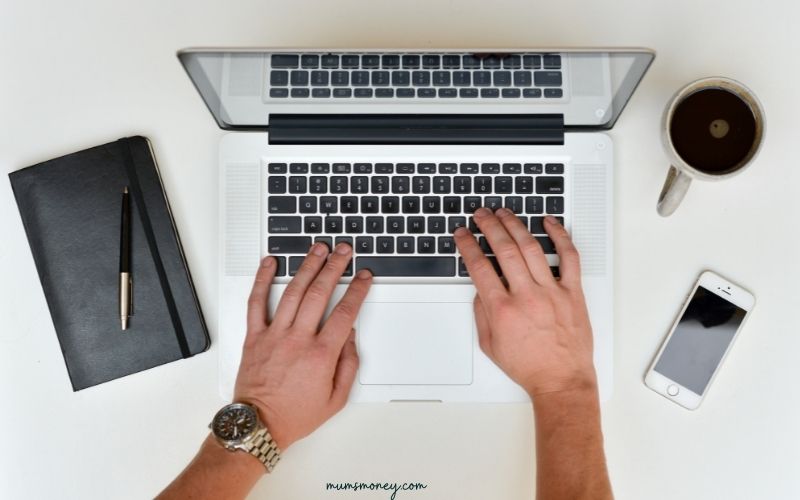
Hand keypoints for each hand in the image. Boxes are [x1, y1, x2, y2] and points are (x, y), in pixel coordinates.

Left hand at [233, 242, 371, 450]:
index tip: (364, 277)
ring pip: (293, 292)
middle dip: (335, 267)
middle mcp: (297, 340)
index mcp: (320, 355)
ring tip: (317, 249)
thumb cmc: (294, 414)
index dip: (358, 290)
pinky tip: (270, 263)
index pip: (345, 312)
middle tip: (343, 252)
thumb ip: (348, 365)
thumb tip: (350, 336)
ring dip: (307, 266)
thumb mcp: (336, 398)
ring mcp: (274, 335)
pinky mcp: (254, 336)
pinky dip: (262, 280)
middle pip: (320, 293)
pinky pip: (256, 302)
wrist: (259, 425)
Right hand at [454, 208, 595, 396]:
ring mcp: (552, 292)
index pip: (480, 267)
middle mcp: (527, 297)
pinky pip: (569, 257)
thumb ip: (482, 313)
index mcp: (503, 310)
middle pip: (504, 250)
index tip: (463, 235)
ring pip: (531, 248)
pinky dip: (560, 236)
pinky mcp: (573, 292)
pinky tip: (549, 223)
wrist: (561, 380)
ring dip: (515, 225)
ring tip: (505, 213)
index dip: (468, 246)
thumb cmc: (529, 366)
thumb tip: (480, 289)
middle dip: (488, 227)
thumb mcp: (490, 345)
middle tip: (481, 215)